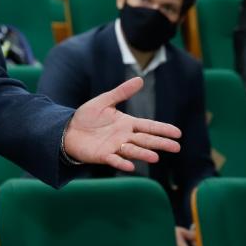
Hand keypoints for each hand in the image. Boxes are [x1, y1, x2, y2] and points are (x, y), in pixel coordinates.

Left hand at [63, 77, 180, 170]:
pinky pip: (114, 160)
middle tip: (176, 147)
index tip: (177, 133)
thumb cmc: (87, 117)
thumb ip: (121, 92)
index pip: (149, 126)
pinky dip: (122, 163)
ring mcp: (115, 147)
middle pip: (145, 140)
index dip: (162, 129)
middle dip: (160, 143)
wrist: (68, 130)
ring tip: (156, 157)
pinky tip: (131, 166)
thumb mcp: (104, 101)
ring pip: (132, 150)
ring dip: (143, 154)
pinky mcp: (103, 155)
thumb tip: (140, 79)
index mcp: (127, 123)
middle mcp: (124, 137)